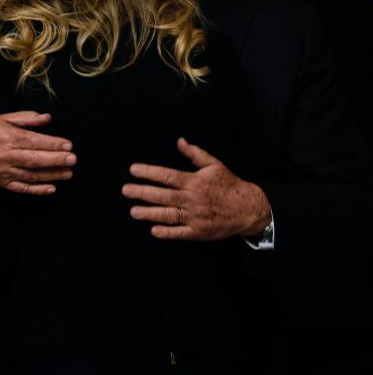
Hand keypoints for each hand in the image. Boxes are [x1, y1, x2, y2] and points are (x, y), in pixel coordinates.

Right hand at [0, 111, 75, 194]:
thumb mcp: (3, 118)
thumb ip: (26, 118)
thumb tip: (47, 119)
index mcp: (5, 137)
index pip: (34, 141)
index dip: (53, 144)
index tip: (68, 145)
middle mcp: (3, 155)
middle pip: (34, 159)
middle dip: (56, 160)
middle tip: (73, 159)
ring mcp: (2, 171)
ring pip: (31, 175)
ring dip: (52, 175)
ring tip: (68, 172)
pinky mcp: (1, 183)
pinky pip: (22, 188)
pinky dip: (38, 190)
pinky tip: (52, 188)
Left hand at [122, 137, 270, 240]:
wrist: (248, 208)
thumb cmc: (228, 185)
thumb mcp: (214, 165)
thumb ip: (195, 154)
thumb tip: (180, 141)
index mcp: (195, 182)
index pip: (167, 176)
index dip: (149, 172)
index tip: (133, 170)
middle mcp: (193, 199)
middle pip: (164, 195)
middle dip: (142, 192)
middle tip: (125, 190)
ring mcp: (196, 216)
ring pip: (169, 215)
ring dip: (149, 213)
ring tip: (133, 211)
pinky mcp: (199, 231)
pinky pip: (181, 233)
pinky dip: (167, 233)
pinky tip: (153, 230)